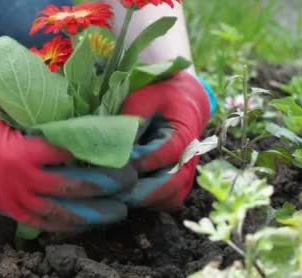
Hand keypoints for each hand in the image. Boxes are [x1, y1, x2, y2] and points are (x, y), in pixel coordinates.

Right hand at [0, 93, 135, 230]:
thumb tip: (61, 86)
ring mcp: (17, 198)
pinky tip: (87, 224)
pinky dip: (68, 226)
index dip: (98, 149)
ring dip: (94, 212)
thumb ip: (29, 101)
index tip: (121, 146)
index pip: (70, 151)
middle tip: (130, 179)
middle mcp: (24, 178)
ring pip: (63, 211)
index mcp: (23, 150)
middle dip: (106, 184)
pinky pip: (45, 223)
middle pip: (74, 185)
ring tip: (120, 210)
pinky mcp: (11, 210)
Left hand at [118, 71, 213, 209]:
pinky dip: (145, 203)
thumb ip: (134, 117)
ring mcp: (185, 175)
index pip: (168, 152)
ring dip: (143, 200)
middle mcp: (189, 159)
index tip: (119, 163)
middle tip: (112, 192)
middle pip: (172, 183)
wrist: (182, 102)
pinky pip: (164, 202)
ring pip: (169, 197)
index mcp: (185, 134)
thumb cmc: (160, 97)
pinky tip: (120, 196)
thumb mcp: (145, 98)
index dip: (144, 159)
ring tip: (113, 197)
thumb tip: (115, 141)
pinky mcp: (176, 185)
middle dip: (141, 191)